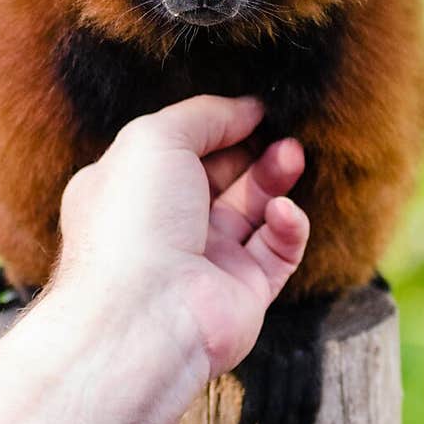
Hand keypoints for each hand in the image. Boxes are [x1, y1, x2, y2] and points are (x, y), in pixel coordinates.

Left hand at [54, 95, 309, 377]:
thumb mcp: (156, 138)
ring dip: (276, 179)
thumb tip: (247, 108)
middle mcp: (166, 225)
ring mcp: (205, 260)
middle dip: (254, 150)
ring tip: (292, 156)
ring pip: (254, 209)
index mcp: (131, 189)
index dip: (217, 126)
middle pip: (222, 177)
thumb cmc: (135, 220)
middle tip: (283, 133)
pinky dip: (287, 227)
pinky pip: (277, 251)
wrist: (146, 315)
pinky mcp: (244, 292)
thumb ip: (204, 115)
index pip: (179, 149)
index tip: (254, 108)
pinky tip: (282, 212)